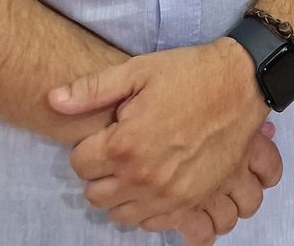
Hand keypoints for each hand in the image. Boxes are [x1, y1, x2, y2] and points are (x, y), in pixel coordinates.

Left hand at [49, 39, 275, 225]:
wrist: (241, 84)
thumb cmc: (189, 74)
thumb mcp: (138, 71)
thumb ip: (92, 89)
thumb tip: (52, 100)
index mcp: (125, 145)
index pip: (79, 163)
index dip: (88, 146)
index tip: (105, 133)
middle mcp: (143, 178)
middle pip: (95, 195)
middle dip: (100, 172)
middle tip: (117, 150)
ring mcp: (169, 195)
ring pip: (121, 214)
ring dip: (121, 193)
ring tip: (136, 166)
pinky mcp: (191, 203)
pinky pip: (152, 223)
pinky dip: (146, 207)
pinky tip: (154, 182)